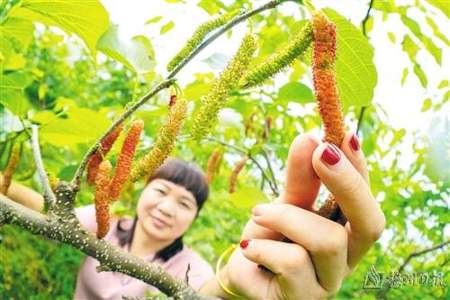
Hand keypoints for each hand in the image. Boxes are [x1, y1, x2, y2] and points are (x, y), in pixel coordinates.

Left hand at [222, 132, 384, 298]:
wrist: (240, 272)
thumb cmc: (269, 236)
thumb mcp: (284, 202)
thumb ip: (300, 178)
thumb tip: (311, 138)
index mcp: (347, 231)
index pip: (366, 198)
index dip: (358, 168)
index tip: (343, 134)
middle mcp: (347, 258)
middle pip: (370, 223)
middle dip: (347, 183)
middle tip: (321, 153)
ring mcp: (328, 281)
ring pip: (327, 241)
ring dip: (286, 217)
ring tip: (258, 214)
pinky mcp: (302, 298)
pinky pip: (292, 263)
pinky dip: (264, 247)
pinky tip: (248, 248)